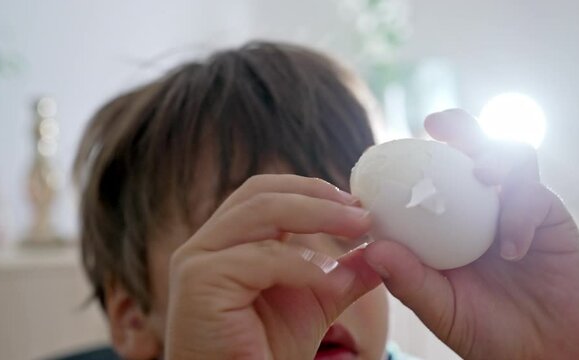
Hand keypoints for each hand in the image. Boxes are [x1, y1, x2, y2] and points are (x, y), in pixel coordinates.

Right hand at [164, 174, 380, 358]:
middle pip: (261, 193)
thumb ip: (342, 273)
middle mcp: (206, 243)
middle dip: (317, 196)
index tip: (356, 205)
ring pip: (261, 212)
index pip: (265, 193)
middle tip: (362, 212)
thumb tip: (381, 251)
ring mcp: (197, 259)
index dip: (311, 191)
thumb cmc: (266, 352)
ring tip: (360, 229)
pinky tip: (334, 279)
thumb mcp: (315, 302)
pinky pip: (262, 258)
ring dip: (318, 217)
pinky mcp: (200, 282)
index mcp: (227, 241)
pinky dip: (304, 265)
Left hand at [364, 109, 578, 358]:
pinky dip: (521, 213)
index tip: (386, 148)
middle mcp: (479, 207)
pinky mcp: (547, 216)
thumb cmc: (485, 330)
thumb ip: (409, 280)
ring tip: (484, 175)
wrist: (544, 351)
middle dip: (459, 128)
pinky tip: (513, 248)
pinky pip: (536, 196)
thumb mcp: (440, 307)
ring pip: (510, 158)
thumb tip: (373, 248)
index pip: (429, 177)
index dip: (410, 157)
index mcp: (447, 223)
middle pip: (472, 150)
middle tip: (439, 125)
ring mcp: (513, 207)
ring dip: (496, 158)